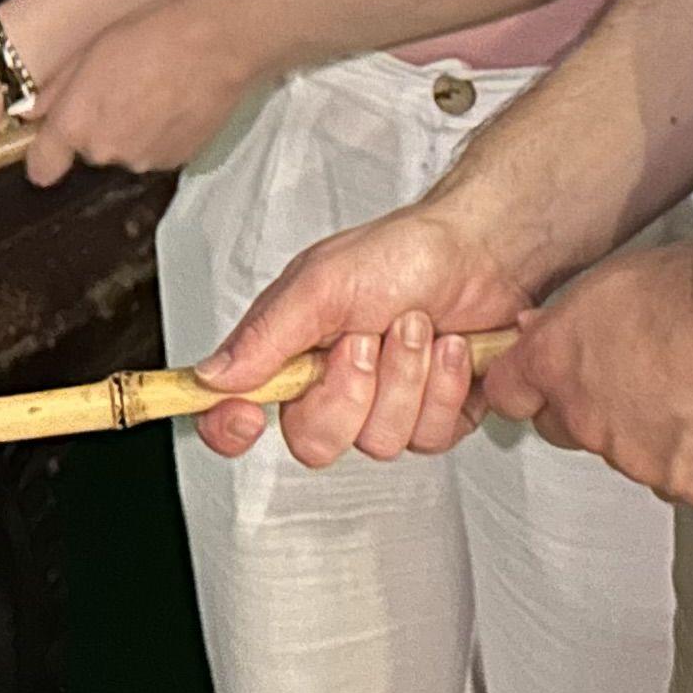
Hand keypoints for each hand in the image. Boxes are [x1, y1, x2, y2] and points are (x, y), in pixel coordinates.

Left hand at [26, 0, 253, 189]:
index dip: (46, 153)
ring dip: (132, 129)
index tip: (52, 139)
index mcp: (77, 124)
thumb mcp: (91, 48)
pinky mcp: (177, 160)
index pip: (42, 167)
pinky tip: (174, 102)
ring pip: (125, 149)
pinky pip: (156, 150)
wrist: (217, 43)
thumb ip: (55, 88)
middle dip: (98, 125)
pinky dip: (161, 133)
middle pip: (90, 149)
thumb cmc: (153, 33)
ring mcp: (144, 159)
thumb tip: (34, 110)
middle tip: (119, 87)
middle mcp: (106, 151)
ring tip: (153, 89)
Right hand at [193, 201, 535, 469]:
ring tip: (416, 325)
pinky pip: (429, 438)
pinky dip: (445, 386)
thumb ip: (267, 334)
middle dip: (351, 390)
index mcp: (289, 353)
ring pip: (380, 443)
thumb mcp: (323, 282)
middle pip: (315, 442)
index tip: (247, 417)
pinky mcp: (432, 420)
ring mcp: (383, 409)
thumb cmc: (402, 252)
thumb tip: (212, 377)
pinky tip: (450, 348)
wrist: (480, 250)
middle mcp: (330, 387)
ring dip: (406, 377)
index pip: (234, 411)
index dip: (229, 428)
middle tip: (368, 337)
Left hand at [481, 235, 692, 505]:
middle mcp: (584, 418)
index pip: (508, 393)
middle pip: (566, 427)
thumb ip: (569, 317)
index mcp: (557, 363)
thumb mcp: (615, 279)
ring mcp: (633, 459)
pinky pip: (680, 477)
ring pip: (627, 453)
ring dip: (649, 431)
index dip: (525, 386)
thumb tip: (541, 329)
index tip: (538, 383)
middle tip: (637, 376)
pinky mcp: (684, 485)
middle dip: (589, 408)